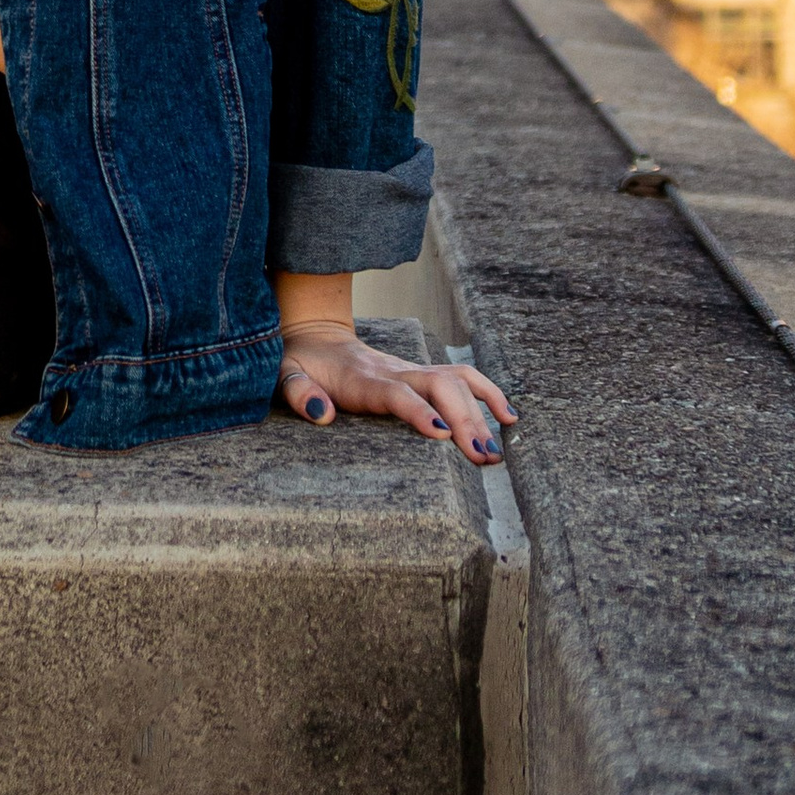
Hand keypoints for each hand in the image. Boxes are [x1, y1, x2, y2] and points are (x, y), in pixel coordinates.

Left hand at [275, 282, 513, 464]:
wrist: (315, 335)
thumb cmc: (301, 363)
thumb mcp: (286, 375)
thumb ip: (299, 393)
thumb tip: (321, 414)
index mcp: (363, 380)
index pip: (398, 393)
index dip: (420, 411)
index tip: (442, 434)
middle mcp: (395, 371)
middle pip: (440, 387)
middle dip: (466, 420)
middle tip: (484, 458)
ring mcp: (413, 370)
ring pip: (457, 381)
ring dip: (482, 410)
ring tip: (499, 448)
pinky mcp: (423, 374)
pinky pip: (462, 378)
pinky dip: (488, 394)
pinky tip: (508, 418)